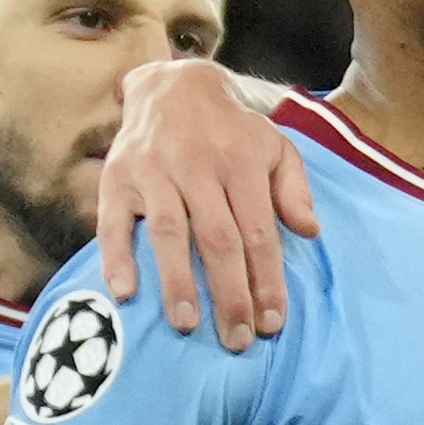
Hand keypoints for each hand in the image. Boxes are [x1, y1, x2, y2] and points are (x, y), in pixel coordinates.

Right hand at [98, 57, 314, 345]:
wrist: (171, 85)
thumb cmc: (230, 130)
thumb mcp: (274, 146)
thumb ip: (294, 189)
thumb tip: (310, 232)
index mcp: (241, 162)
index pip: (258, 232)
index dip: (266, 280)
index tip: (272, 323)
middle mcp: (198, 166)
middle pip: (217, 239)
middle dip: (230, 293)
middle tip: (237, 339)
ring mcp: (154, 171)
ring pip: (168, 232)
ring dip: (177, 282)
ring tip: (187, 325)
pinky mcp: (117, 177)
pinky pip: (113, 221)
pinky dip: (116, 257)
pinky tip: (126, 293)